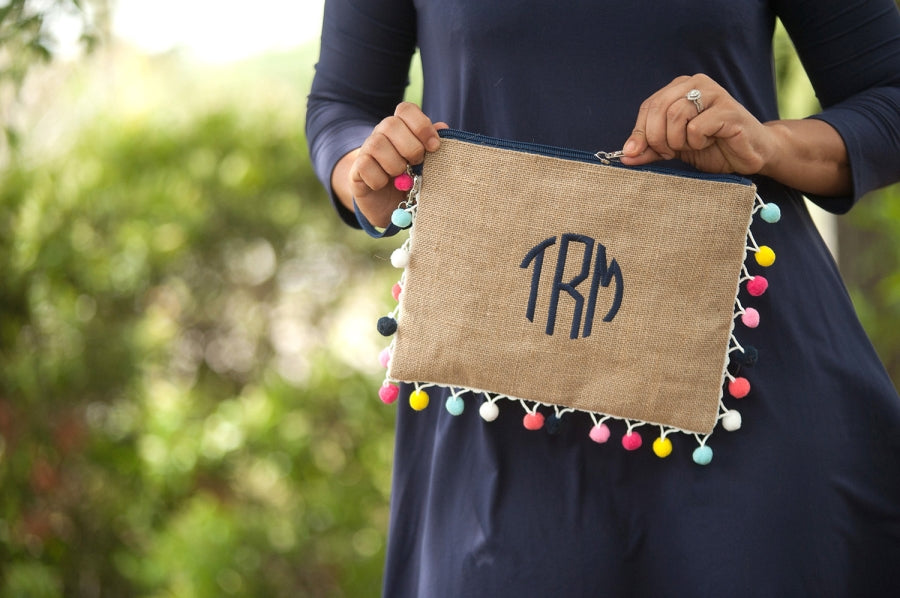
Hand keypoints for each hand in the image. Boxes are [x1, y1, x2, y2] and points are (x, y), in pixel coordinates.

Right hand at [333, 102, 447, 227]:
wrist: (390, 206)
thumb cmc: (412, 181)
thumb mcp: (427, 164)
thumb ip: (433, 145)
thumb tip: (442, 127)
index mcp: (401, 128)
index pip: (406, 110)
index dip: (422, 125)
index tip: (434, 147)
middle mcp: (381, 134)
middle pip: (390, 124)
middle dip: (410, 147)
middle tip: (417, 163)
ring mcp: (366, 151)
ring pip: (376, 145)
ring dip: (395, 164)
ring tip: (402, 178)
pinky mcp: (356, 170)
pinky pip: (365, 166)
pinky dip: (379, 179)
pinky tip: (384, 185)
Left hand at [621, 74, 773, 175]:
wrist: (748, 154)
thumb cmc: (711, 148)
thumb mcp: (673, 148)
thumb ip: (650, 148)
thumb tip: (624, 155)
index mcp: (680, 87)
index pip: (648, 106)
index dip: (640, 133)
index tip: (642, 152)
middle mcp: (697, 83)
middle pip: (659, 108)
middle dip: (657, 138)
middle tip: (669, 152)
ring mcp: (714, 93)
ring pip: (676, 115)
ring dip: (677, 140)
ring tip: (690, 146)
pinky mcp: (728, 109)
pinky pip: (696, 126)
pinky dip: (696, 142)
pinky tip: (708, 142)